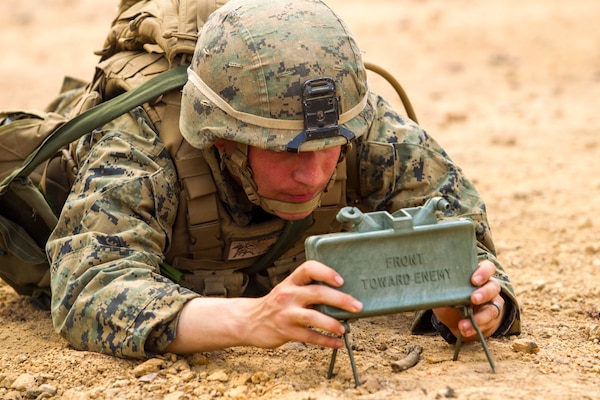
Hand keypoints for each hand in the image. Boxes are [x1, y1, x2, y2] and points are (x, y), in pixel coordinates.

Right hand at [165, 260, 361, 354]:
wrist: (248, 321)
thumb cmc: (275, 304)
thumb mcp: (288, 290)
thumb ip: (308, 289)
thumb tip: (341, 296)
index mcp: (291, 281)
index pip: (308, 268)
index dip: (326, 272)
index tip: (341, 280)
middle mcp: (288, 294)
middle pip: (317, 293)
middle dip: (340, 299)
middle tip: (357, 306)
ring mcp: (286, 313)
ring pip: (313, 317)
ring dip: (333, 324)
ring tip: (345, 328)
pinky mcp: (285, 331)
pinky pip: (309, 337)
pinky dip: (326, 341)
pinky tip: (337, 343)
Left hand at [432, 260, 503, 340]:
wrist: (455, 320)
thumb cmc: (450, 299)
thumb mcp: (444, 292)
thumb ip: (445, 288)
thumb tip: (433, 288)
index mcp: (477, 275)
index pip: (487, 268)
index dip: (483, 272)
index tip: (474, 280)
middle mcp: (488, 287)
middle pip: (493, 286)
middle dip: (484, 293)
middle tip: (473, 299)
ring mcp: (492, 303)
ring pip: (493, 308)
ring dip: (480, 317)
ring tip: (464, 324)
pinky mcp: (492, 318)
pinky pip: (488, 323)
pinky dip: (475, 327)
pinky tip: (465, 329)